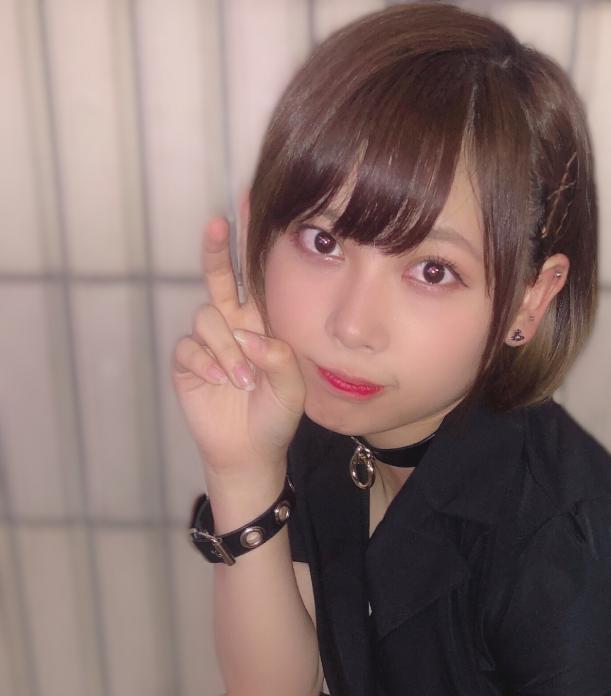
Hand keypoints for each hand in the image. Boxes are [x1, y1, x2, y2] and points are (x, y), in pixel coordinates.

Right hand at [171, 188, 306, 476]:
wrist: (250, 450)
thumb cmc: (276, 415)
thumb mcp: (292, 387)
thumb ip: (280, 359)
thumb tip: (251, 338)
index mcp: (261, 322)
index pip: (254, 276)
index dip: (247, 240)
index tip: (247, 199)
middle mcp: (233, 324)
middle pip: (218, 277)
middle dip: (216, 250)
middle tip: (216, 224)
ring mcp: (207, 342)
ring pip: (207, 318)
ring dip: (227, 350)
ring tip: (244, 381)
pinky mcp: (187, 363)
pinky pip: (189, 348)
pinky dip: (207, 364)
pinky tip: (221, 382)